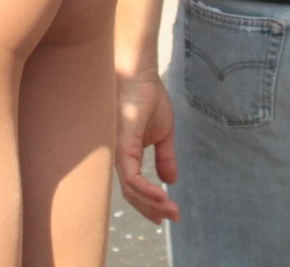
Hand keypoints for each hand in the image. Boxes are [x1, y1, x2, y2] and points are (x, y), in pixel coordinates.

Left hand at [114, 72, 180, 223]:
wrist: (140, 72)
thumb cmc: (147, 95)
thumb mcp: (164, 133)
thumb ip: (165, 157)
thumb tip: (171, 181)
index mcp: (126, 154)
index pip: (135, 187)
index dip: (151, 203)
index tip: (169, 213)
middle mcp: (117, 156)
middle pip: (131, 194)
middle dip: (153, 209)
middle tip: (172, 217)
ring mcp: (117, 152)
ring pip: (130, 189)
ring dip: (152, 203)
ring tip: (171, 209)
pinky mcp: (121, 144)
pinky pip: (131, 176)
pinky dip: (147, 190)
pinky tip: (162, 196)